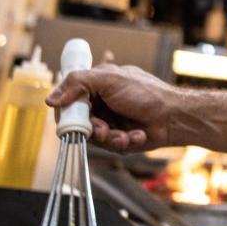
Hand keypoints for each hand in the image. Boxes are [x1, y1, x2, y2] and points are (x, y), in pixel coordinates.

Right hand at [46, 63, 183, 152]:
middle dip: (93, 129)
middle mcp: (102, 103)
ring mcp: (111, 121)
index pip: (70, 100)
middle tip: (103, 130)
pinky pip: (110, 145)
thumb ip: (78, 83)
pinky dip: (123, 141)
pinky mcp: (120, 138)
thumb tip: (51, 98)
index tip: (70, 121)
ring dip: (110, 137)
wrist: (175, 116)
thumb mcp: (110, 79)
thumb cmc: (147, 93)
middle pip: (81, 122)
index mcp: (97, 86)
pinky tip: (137, 135)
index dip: (69, 112)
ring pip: (95, 137)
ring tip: (125, 135)